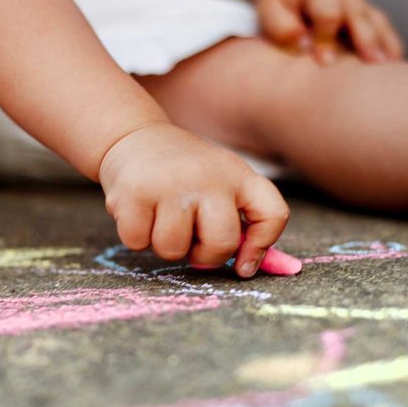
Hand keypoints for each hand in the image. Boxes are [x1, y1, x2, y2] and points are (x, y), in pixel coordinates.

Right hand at [98, 123, 289, 277]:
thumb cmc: (183, 174)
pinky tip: (140, 212)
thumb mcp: (219, 185)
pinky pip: (138, 242)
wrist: (134, 137)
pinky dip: (136, 236)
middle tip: (190, 239)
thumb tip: (248, 270)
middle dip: (204, 256)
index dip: (262, 246)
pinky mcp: (135, 192)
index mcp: (238, 175)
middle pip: (222, 244)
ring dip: (164, 245)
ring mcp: (171, 183)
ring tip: (161, 219)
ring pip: (173, 249)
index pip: (273, 214)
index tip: (243, 265)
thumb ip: (240, 224)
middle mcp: (209, 177)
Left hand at [254, 0, 403, 64]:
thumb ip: (279, 25)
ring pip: (377, 21)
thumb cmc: (280, 9)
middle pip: (358, 13)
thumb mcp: (269, 11)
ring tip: (389, 68)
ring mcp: (358, 4)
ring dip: (384, 44)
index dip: (326, 36)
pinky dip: (391, 47)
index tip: (323, 62)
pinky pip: (385, 30)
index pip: (327, 11)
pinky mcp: (368, 17)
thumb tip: (300, 39)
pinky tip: (395, 68)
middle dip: (365, 38)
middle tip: (370, 64)